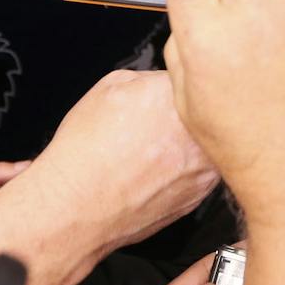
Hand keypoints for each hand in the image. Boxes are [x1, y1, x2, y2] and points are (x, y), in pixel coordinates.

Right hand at [21, 69, 218, 260]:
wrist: (76, 207)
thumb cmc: (85, 153)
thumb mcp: (109, 88)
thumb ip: (149, 78)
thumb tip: (163, 81)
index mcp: (175, 97)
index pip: (192, 78)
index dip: (177, 85)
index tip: (167, 94)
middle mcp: (197, 130)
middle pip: (207, 110)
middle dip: (187, 113)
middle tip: (161, 123)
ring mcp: (203, 166)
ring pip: (207, 143)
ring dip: (190, 143)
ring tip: (156, 152)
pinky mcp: (200, 194)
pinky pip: (201, 172)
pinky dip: (184, 171)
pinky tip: (156, 173)